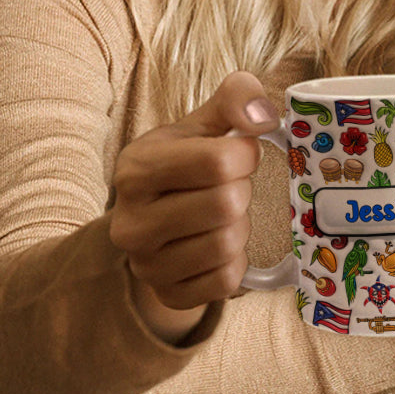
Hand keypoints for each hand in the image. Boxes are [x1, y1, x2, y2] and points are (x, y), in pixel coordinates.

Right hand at [110, 71, 277, 341]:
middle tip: (230, 188)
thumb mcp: (204, 123)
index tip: (240, 154)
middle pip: (226, 204)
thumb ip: (235, 99)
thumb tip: (264, 115)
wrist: (154, 220)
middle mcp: (131, 222)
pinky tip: (219, 245)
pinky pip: (227, 281)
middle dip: (242, 191)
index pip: (218, 161)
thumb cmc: (186, 164)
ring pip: (228, 244)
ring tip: (223, 216)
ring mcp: (145, 265)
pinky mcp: (168, 295)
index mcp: (136, 169)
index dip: (245, 155)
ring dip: (240, 226)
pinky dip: (236, 262)